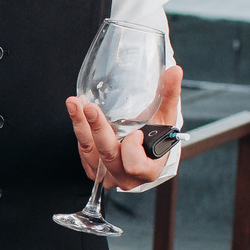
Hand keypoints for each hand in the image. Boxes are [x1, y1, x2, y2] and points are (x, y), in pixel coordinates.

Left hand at [69, 65, 183, 186]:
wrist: (142, 150)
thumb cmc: (156, 135)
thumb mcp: (165, 117)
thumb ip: (169, 94)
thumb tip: (175, 71)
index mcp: (147, 170)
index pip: (136, 165)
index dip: (133, 149)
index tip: (135, 133)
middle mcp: (125, 177)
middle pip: (108, 155)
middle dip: (98, 130)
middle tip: (90, 108)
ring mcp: (107, 175)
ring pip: (90, 152)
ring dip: (81, 126)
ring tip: (75, 103)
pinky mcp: (92, 168)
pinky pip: (82, 150)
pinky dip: (79, 128)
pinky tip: (76, 110)